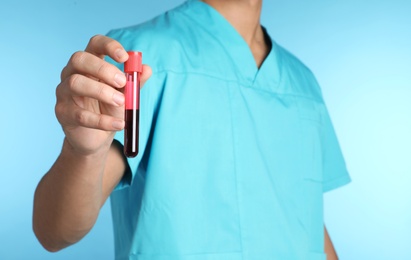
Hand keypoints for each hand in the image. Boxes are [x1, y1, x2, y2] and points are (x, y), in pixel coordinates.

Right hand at [55, 35, 151, 155]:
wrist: (97, 137)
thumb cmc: (109, 109)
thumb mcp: (126, 95)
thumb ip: (135, 82)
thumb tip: (147, 69)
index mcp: (90, 64)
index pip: (94, 44)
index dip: (108, 46)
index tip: (124, 57)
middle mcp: (72, 73)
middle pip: (80, 59)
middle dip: (103, 69)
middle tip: (122, 82)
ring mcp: (64, 93)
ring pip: (76, 83)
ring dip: (101, 91)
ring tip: (121, 103)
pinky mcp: (63, 113)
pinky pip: (80, 114)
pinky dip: (102, 120)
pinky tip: (119, 124)